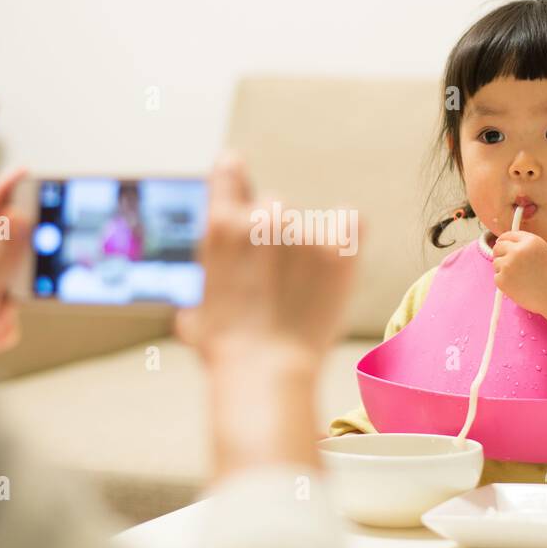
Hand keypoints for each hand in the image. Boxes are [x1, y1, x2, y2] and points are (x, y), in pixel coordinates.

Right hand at [177, 153, 357, 368]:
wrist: (267, 375)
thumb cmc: (227, 353)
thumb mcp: (195, 314)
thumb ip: (205, 288)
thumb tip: (198, 304)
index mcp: (220, 228)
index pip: (229, 172)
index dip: (234, 174)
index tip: (239, 173)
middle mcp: (261, 220)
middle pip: (273, 207)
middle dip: (274, 235)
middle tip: (276, 278)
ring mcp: (302, 232)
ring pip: (310, 223)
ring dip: (307, 246)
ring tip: (302, 291)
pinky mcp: (340, 249)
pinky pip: (351, 222)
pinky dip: (346, 236)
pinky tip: (336, 263)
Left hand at [491, 229, 546, 315]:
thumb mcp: (543, 252)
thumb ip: (526, 247)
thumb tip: (506, 247)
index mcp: (530, 240)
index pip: (508, 235)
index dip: (504, 241)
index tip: (503, 246)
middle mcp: (517, 250)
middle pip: (498, 247)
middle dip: (500, 254)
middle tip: (509, 265)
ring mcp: (508, 264)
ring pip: (496, 263)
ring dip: (503, 269)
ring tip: (521, 279)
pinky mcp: (501, 279)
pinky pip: (497, 277)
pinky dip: (504, 282)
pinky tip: (518, 287)